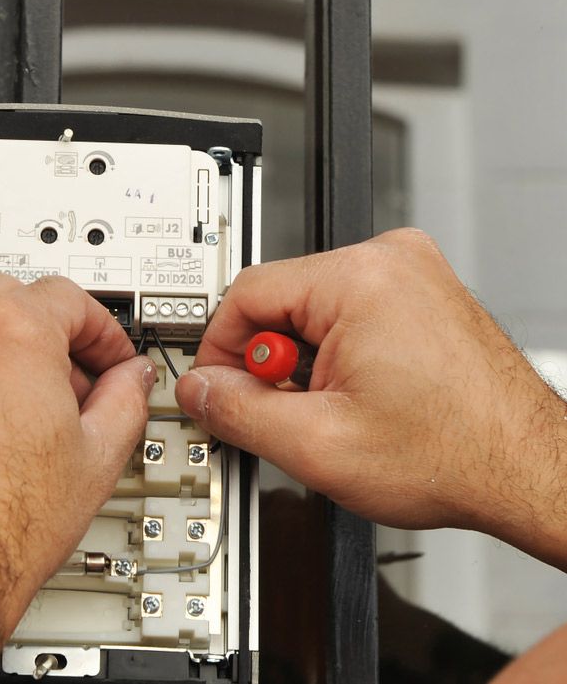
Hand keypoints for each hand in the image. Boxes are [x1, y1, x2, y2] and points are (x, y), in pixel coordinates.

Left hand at [0, 274, 153, 682]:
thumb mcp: (96, 458)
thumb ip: (126, 399)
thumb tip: (132, 380)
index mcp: (9, 330)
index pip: (68, 298)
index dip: (102, 332)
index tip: (110, 360)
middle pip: (9, 298)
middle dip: (46, 333)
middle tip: (70, 380)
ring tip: (21, 409)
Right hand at [175, 228, 566, 568]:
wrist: (529, 470)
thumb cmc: (457, 454)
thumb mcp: (318, 444)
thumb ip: (238, 412)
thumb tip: (199, 390)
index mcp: (360, 278)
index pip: (246, 293)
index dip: (220, 350)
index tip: (218, 390)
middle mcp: (389, 260)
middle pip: (279, 301)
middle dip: (270, 363)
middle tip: (288, 414)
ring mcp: (411, 273)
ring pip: (311, 311)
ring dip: (303, 363)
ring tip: (335, 411)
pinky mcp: (422, 293)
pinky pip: (347, 313)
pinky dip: (336, 356)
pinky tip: (357, 397)